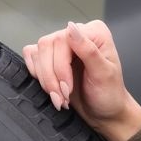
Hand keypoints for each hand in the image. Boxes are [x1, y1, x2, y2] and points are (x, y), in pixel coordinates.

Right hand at [21, 20, 140, 140]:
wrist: (104, 112)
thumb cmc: (109, 94)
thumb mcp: (104, 74)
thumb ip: (88, 50)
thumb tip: (71, 28)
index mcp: (94, 33)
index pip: (63, 39)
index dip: (60, 66)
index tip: (67, 87)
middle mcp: (78, 34)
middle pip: (47, 46)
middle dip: (52, 77)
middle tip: (64, 96)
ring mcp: (62, 46)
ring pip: (37, 53)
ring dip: (46, 80)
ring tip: (61, 97)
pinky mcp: (50, 57)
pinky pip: (31, 58)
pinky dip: (39, 77)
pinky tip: (53, 89)